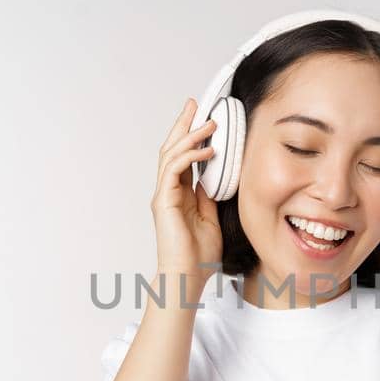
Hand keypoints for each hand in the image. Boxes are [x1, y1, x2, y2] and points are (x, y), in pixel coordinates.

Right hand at [152, 98, 222, 289]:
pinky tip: (207, 150)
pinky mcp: (164, 201)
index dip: (190, 136)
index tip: (202, 118)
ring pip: (171, 154)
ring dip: (190, 135)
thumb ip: (209, 196)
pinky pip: (175, 170)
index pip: (183, 157)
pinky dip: (190, 156)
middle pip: (172, 148)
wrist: (187, 276)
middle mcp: (168, 191)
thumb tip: (215, 176)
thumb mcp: (211, 218)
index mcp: (178, 194)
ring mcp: (163, 195)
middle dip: (183, 124)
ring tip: (208, 122)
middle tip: (195, 104)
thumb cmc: (198, 255)